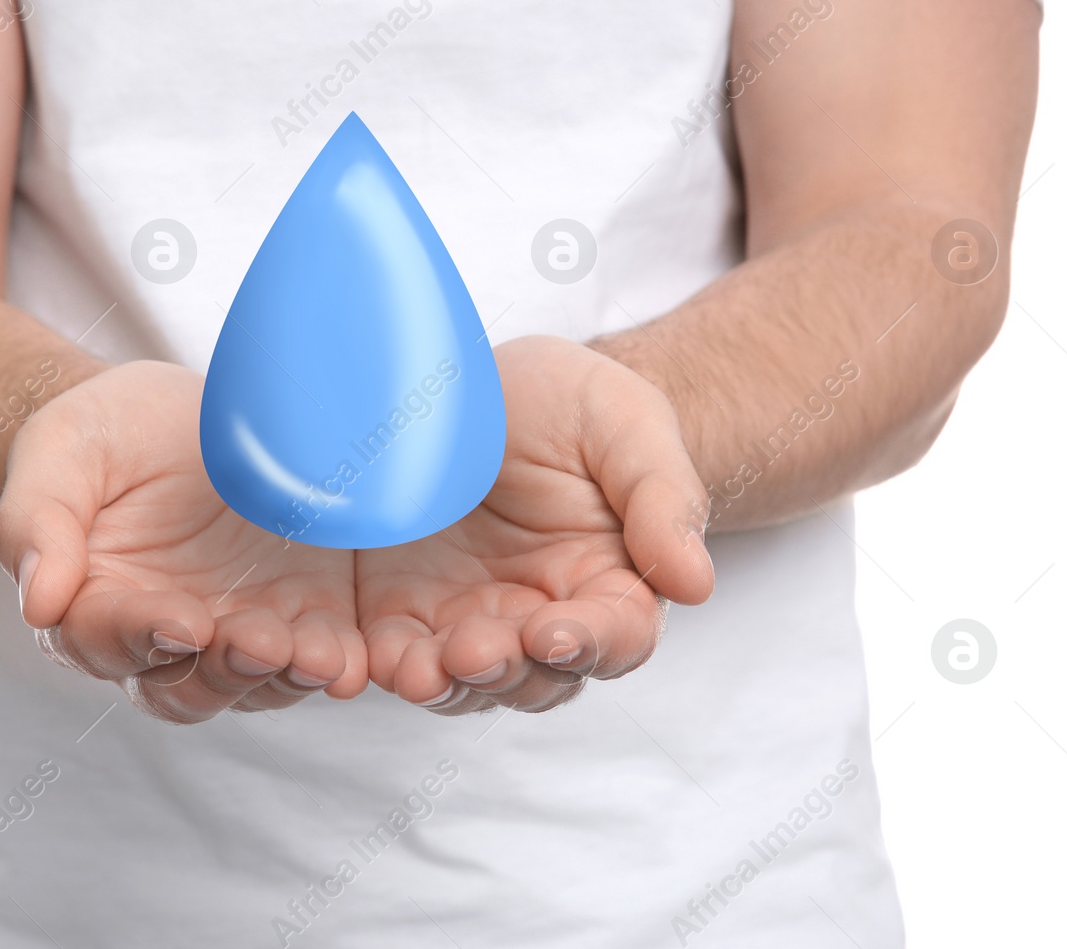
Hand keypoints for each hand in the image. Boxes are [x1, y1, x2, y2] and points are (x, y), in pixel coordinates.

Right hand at [0, 361, 366, 723]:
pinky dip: (334, 661)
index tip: (181, 622)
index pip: (106, 640)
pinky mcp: (300, 611)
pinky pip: (316, 652)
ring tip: (319, 657)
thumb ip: (36, 520)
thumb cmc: (102, 433)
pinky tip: (354, 656)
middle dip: (225, 672)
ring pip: (255, 683)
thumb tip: (38, 601)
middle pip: (186, 685)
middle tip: (260, 644)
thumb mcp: (60, 449)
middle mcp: (164, 639)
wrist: (179, 412)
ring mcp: (237, 630)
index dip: (142, 636)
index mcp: (92, 607)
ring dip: (286, 677)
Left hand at [355, 335, 714, 714]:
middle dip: (506, 672)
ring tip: (420, 669)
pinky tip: (370, 660)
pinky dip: (387, 665)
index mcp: (612, 584)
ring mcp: (472, 621)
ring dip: (444, 684)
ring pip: (467, 683)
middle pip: (537, 677)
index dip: (589, 643)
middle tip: (476, 651)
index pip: (617, 636)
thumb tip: (695, 585)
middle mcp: (544, 618)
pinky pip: (398, 653)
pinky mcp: (405, 611)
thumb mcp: (628, 425)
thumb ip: (664, 499)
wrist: (485, 383)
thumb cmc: (575, 405)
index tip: (555, 632)